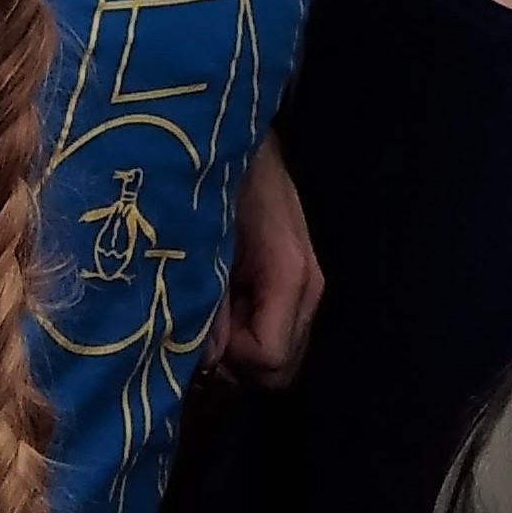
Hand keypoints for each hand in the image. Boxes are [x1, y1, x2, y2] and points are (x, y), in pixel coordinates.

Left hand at [218, 132, 322, 386]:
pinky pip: (276, 331)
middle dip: (238, 360)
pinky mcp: (296, 282)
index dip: (228, 355)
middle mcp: (310, 289)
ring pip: (281, 355)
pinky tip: (227, 297)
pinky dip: (248, 329)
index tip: (201, 326)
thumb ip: (209, 300)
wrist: (244, 143)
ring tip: (214, 307)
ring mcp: (308, 286)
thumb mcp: (207, 240)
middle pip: (282, 369)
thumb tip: (206, 358)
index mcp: (292, 275)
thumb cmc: (221, 183)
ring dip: (241, 344)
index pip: (270, 357)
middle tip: (205, 325)